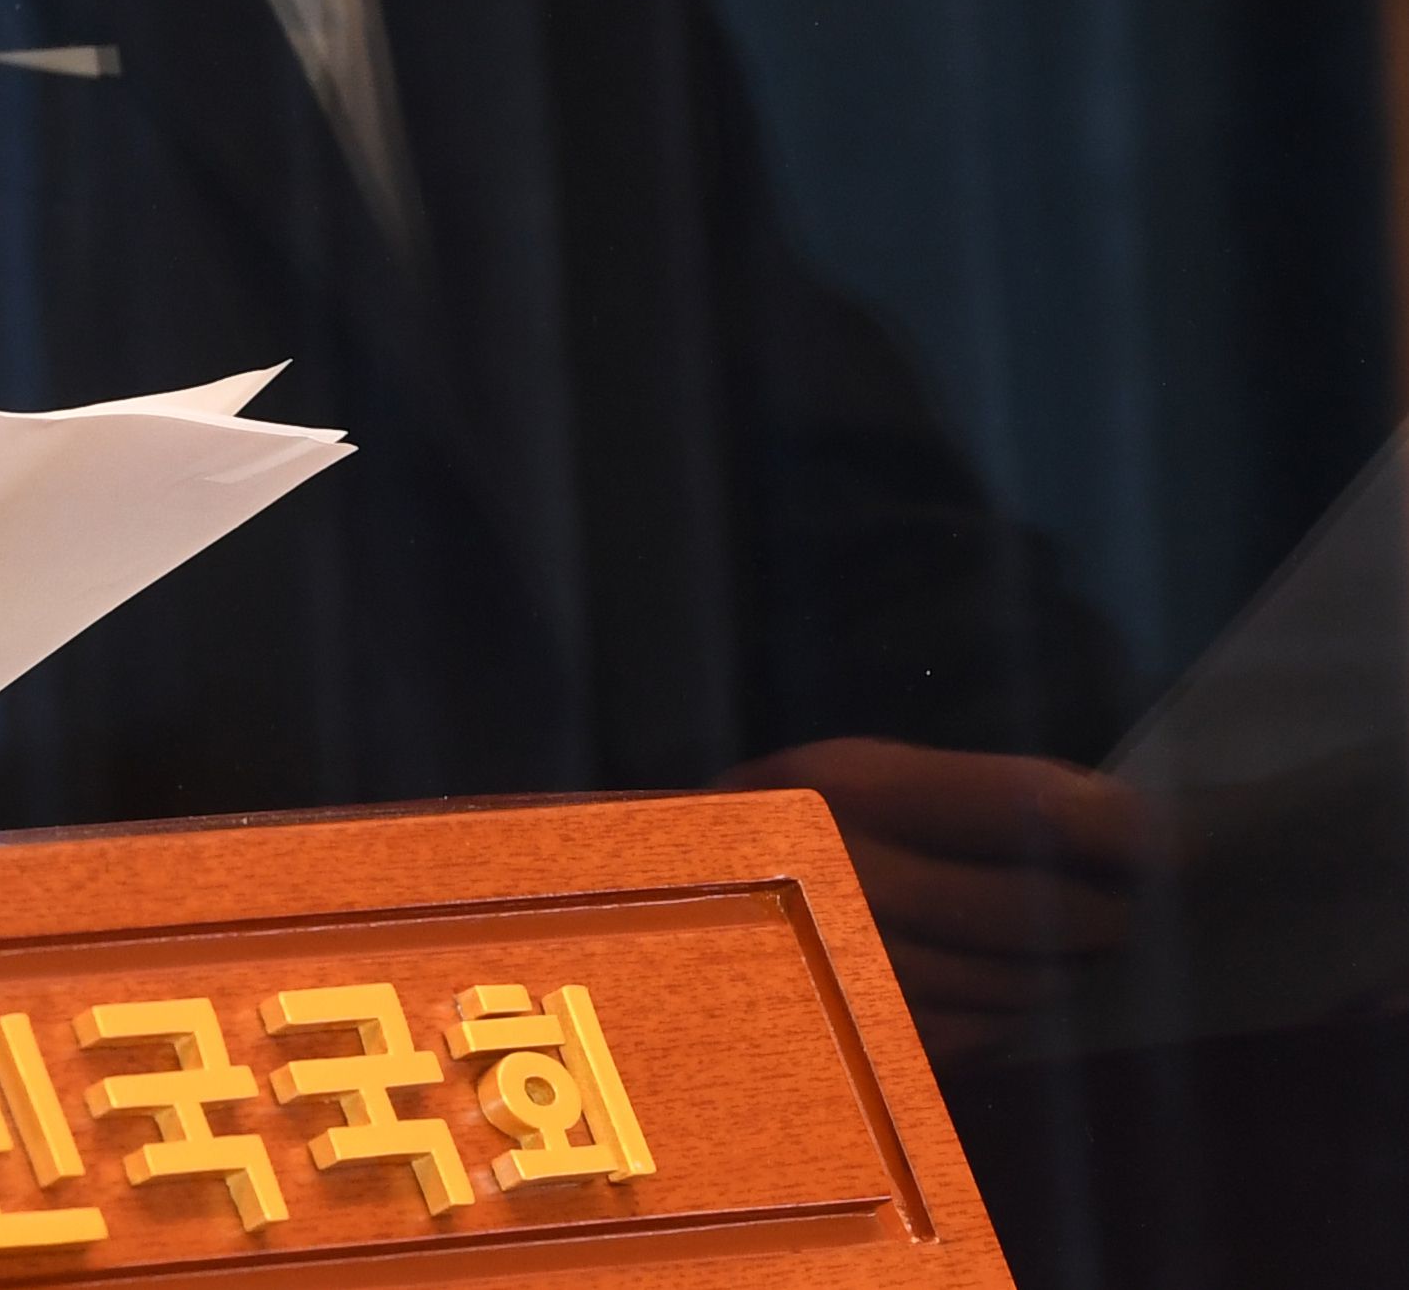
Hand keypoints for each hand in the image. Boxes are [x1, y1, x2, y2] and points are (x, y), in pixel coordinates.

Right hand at [734, 738, 1144, 1057]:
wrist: (653, 908)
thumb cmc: (786, 829)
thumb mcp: (861, 777)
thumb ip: (986, 793)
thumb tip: (1130, 820)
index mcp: (850, 787)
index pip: (1025, 808)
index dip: (1115, 827)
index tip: (1162, 833)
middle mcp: (848, 872)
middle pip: (1039, 911)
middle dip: (1097, 911)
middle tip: (1112, 906)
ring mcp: (848, 964)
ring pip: (1020, 983)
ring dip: (1051, 972)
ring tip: (1038, 949)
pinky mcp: (850, 1036)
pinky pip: (979, 1040)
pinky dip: (1003, 1020)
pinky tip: (985, 994)